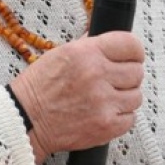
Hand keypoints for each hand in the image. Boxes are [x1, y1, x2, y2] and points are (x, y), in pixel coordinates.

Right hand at [9, 31, 144, 164]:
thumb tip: (107, 39)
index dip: (134, 51)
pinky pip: (130, 118)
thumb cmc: (39, 87)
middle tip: (113, 79)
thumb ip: (88, 45)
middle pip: (137, 71)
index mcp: (86, 53)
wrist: (27, 118)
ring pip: (136, 96)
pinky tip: (104, 111)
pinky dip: (120, 116)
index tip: (132, 56)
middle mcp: (97, 75)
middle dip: (127, 75)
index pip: (130, 44)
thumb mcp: (60, 53)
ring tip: (106, 97)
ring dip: (124, 96)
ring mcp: (104, 102)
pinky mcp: (107, 125)